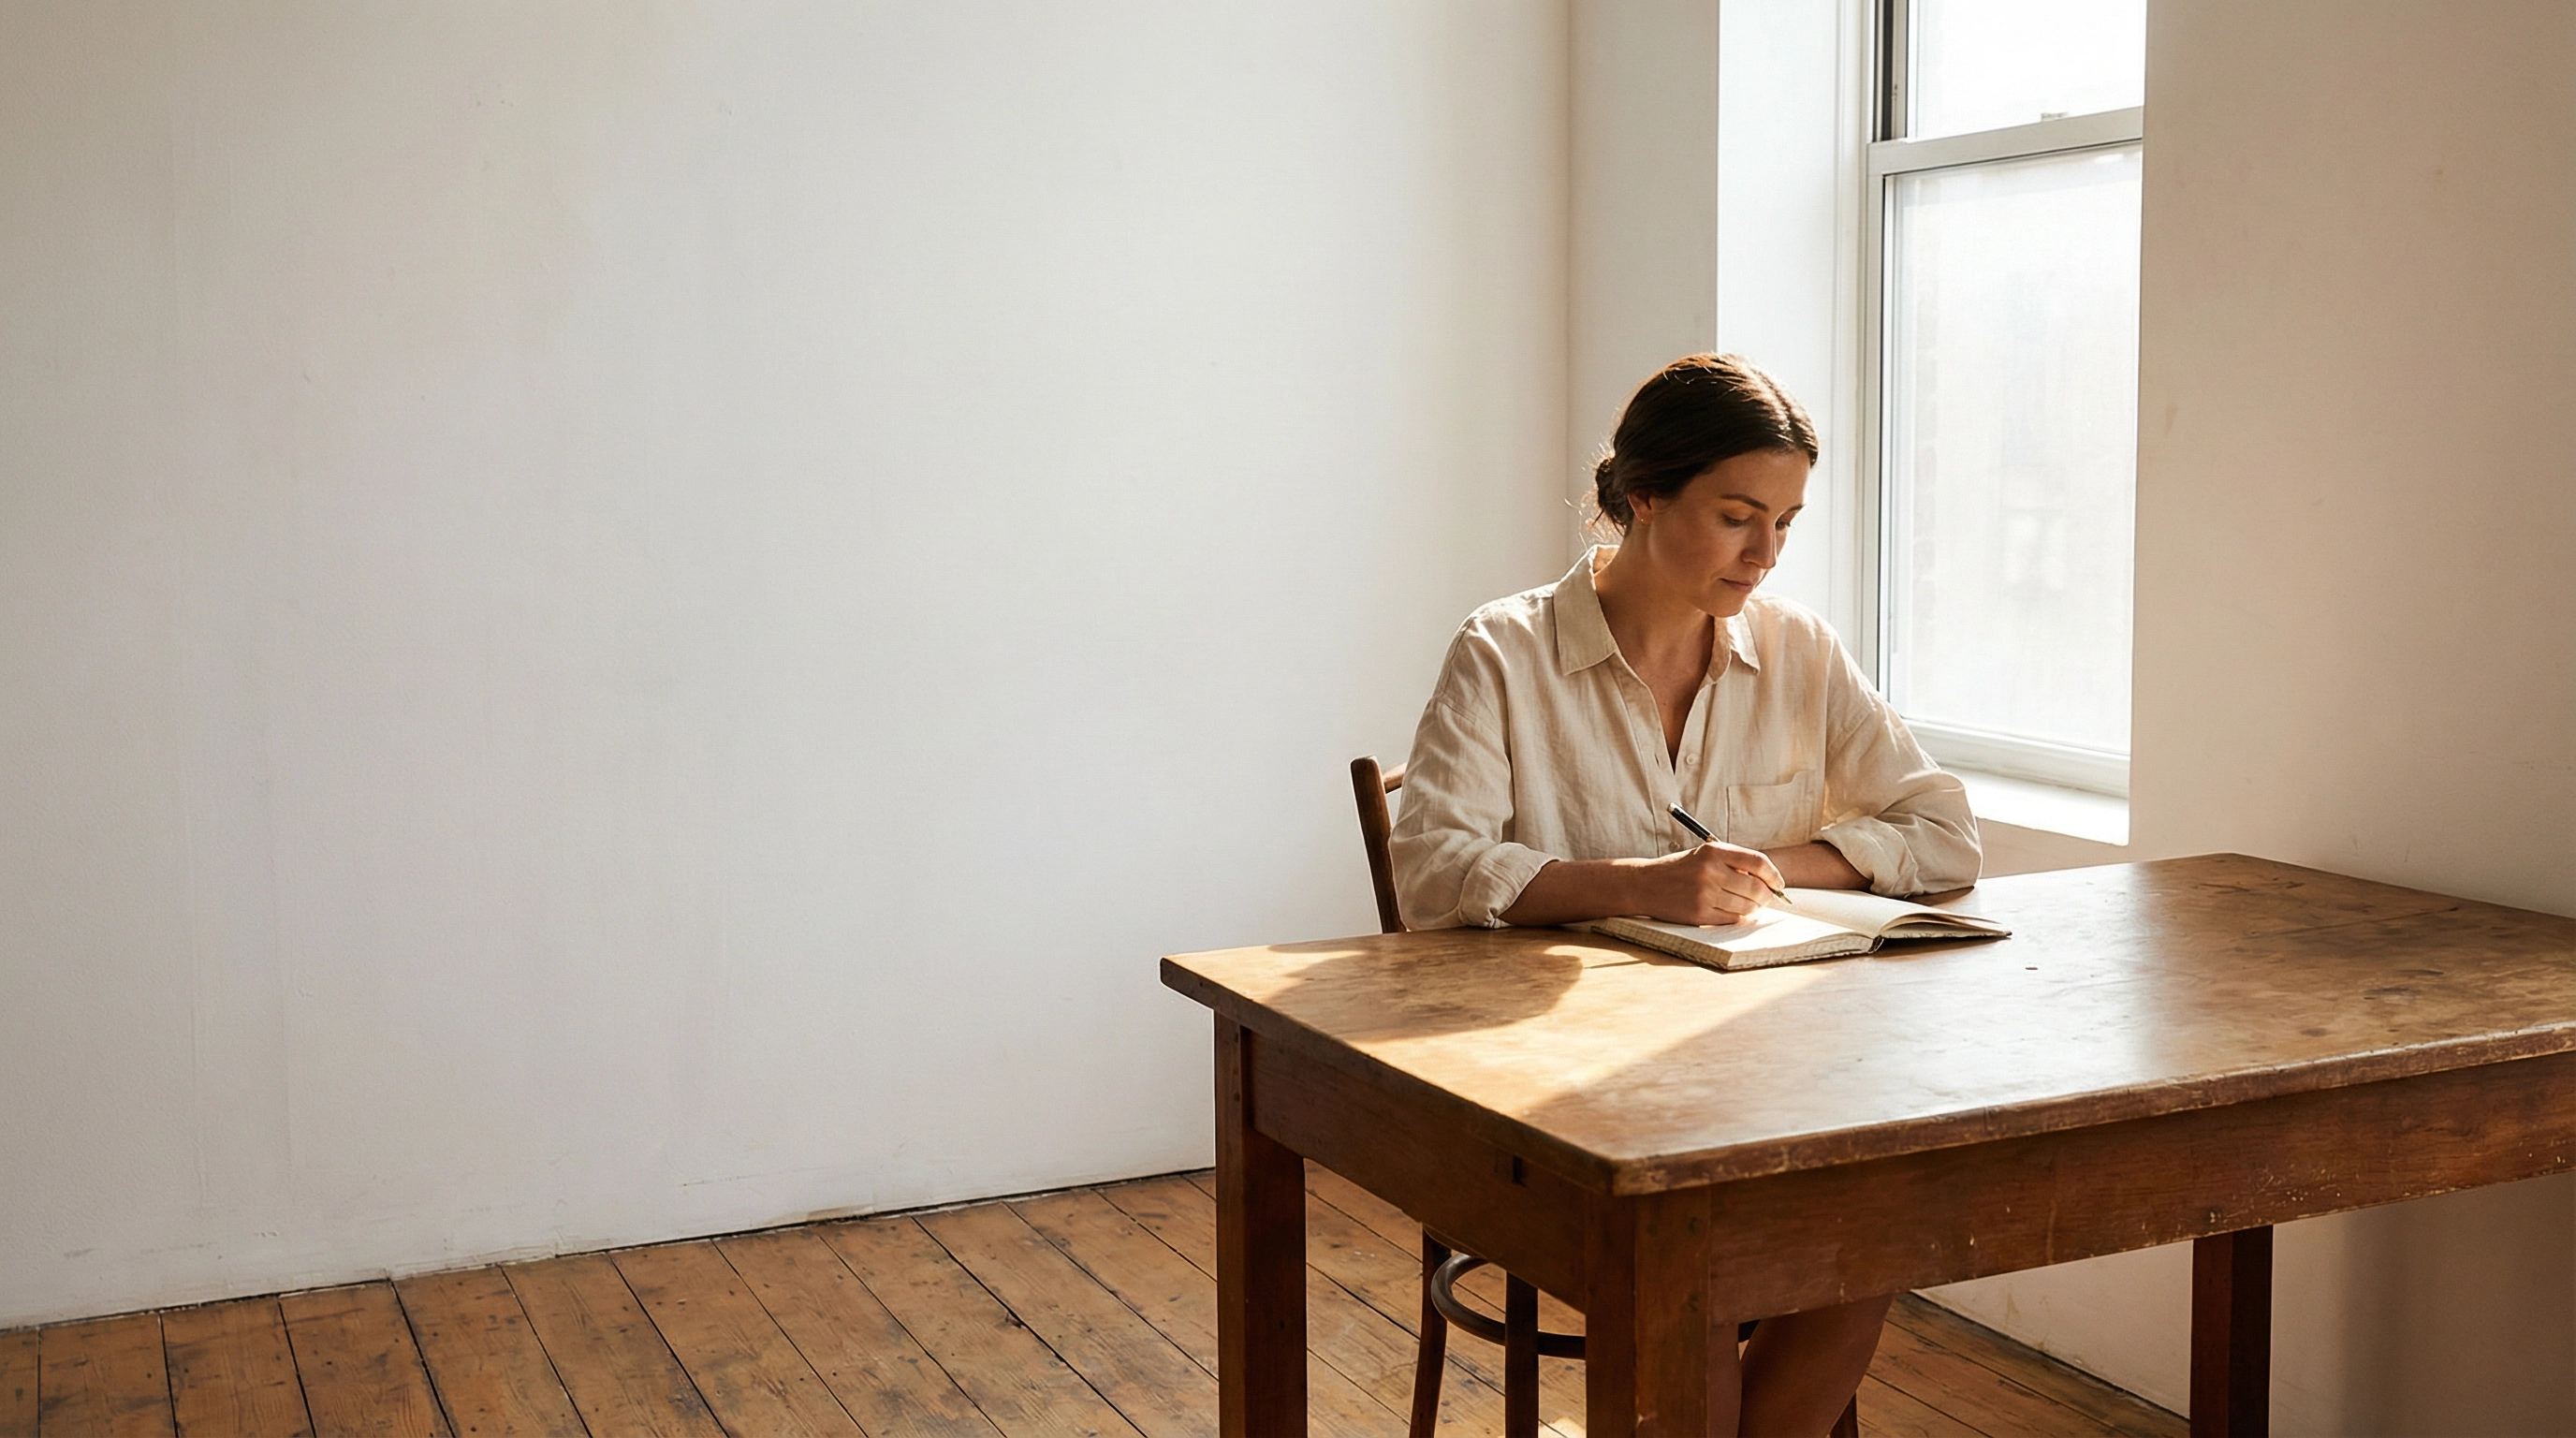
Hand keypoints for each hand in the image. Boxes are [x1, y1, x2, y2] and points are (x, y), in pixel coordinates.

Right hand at [1634, 841, 1786, 925]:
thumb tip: (1767, 881)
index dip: (1774, 876)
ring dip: (1753, 908)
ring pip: (1746, 907)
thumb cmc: (1679, 869)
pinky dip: (1738, 917)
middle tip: (1767, 899)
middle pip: (1756, 888)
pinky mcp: (1698, 914)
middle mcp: (1710, 871)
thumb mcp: (1704, 856)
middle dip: (1767, 896)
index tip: (1779, 884)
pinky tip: (1733, 912)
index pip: (1758, 862)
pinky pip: (1731, 919)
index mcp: (1713, 851)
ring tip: (1748, 905)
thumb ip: (1733, 863)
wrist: (1645, 884)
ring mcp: (1704, 894)